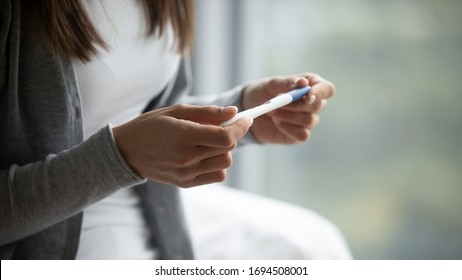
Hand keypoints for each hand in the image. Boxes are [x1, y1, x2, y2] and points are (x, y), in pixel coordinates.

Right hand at [113, 104, 251, 186]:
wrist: (127, 151)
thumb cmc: (151, 126)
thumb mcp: (176, 111)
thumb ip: (207, 113)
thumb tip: (234, 111)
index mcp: (183, 136)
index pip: (225, 136)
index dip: (240, 126)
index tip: (245, 118)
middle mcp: (186, 158)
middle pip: (228, 148)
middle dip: (231, 134)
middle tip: (222, 125)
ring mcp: (186, 173)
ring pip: (225, 163)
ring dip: (224, 150)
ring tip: (209, 141)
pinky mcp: (186, 183)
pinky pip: (217, 175)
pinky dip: (217, 164)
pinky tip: (205, 154)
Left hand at [242, 73, 333, 143]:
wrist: (250, 110)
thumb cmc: (264, 93)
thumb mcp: (272, 84)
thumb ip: (288, 83)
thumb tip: (303, 82)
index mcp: (311, 86)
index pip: (327, 89)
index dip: (320, 93)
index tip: (307, 96)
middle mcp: (313, 104)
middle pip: (318, 106)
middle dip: (296, 105)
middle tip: (276, 103)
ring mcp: (308, 120)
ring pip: (309, 120)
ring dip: (288, 116)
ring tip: (272, 112)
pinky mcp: (300, 135)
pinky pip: (302, 135)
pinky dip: (287, 128)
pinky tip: (277, 123)